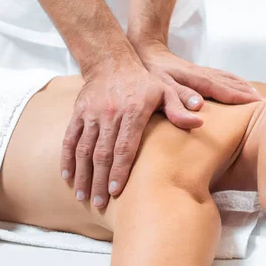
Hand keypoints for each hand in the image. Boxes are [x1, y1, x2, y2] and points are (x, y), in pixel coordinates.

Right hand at [61, 55, 202, 207]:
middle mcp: (110, 114)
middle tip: (100, 204)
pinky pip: (69, 139)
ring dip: (82, 175)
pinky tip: (67, 177)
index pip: (125, 146)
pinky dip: (67, 159)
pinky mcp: (78, 113)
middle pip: (102, 153)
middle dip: (99, 181)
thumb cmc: (144, 82)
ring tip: (82, 197)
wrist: (111, 61)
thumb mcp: (166, 90)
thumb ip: (180, 107)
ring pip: (84, 149)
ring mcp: (91, 114)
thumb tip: (199, 119)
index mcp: (133, 112)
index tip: (116, 191)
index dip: (119, 170)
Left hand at [135, 40, 259, 109]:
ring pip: (230, 79)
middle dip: (249, 94)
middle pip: (232, 84)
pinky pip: (224, 77)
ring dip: (245, 87)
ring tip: (259, 97)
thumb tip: (199, 107)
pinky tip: (241, 86)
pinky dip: (236, 81)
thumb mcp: (160, 89)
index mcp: (197, 80)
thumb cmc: (150, 73)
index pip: (224, 91)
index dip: (241, 98)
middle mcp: (204, 75)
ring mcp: (203, 72)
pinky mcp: (200, 72)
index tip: (257, 104)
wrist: (145, 50)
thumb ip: (178, 99)